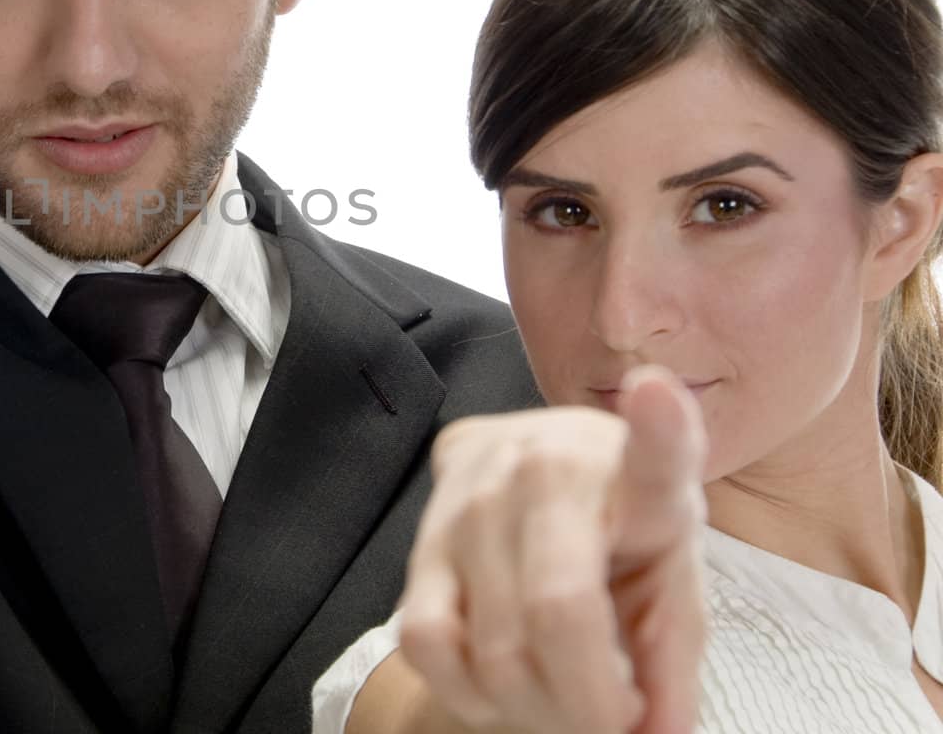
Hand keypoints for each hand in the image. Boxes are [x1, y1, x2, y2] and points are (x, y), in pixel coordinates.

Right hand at [397, 365, 706, 733]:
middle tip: (615, 721)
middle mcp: (542, 469)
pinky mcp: (418, 543)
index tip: (659, 391)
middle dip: (593, 707)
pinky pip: (427, 645)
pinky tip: (503, 688)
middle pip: (560, 612)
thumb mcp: (669, 578)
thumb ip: (674, 658)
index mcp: (629, 468)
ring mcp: (469, 501)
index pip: (650, 448)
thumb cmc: (620, 535)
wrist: (532, 475)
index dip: (659, 425)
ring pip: (493, 647)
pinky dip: (470, 693)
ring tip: (566, 706)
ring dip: (537, 710)